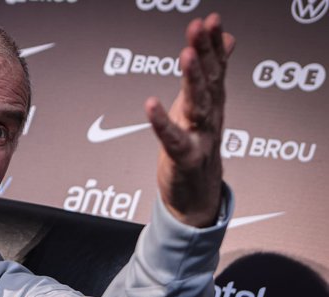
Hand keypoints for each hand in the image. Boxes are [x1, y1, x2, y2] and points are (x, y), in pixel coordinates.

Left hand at [145, 13, 234, 227]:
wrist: (197, 194)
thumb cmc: (197, 145)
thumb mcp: (204, 105)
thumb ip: (212, 73)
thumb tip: (225, 40)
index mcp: (212, 102)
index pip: (216, 67)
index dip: (212, 43)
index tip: (210, 19)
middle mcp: (210, 117)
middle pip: (211, 81)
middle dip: (205, 53)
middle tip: (199, 28)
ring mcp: (200, 138)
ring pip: (199, 106)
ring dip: (193, 80)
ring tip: (186, 56)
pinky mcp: (184, 159)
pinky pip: (174, 140)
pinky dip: (163, 123)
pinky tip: (151, 106)